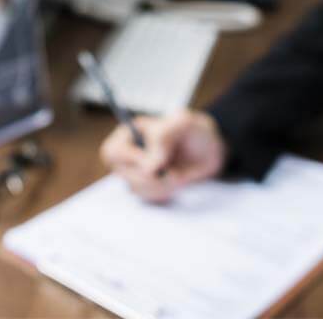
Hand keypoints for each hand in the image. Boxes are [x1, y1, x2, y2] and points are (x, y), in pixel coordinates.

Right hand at [98, 110, 227, 202]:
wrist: (209, 149)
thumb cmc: (193, 130)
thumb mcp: (183, 124)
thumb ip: (163, 139)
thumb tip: (149, 168)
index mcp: (131, 133)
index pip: (112, 152)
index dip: (131, 161)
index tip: (156, 164)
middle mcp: (129, 153)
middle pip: (122, 174)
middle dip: (151, 178)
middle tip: (172, 172)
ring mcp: (137, 172)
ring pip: (135, 189)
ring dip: (161, 186)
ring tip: (177, 174)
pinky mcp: (148, 187)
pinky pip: (148, 198)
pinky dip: (165, 193)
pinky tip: (175, 182)